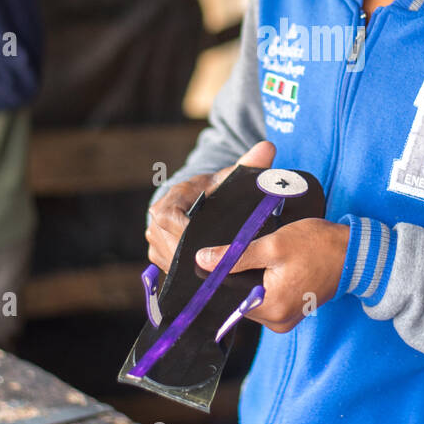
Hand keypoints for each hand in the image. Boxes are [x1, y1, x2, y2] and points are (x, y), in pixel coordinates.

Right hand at [145, 140, 275, 273]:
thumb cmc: (220, 189)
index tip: (206, 244)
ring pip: (169, 260)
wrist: (206, 201)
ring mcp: (155, 239)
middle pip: (169, 245)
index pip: (168, 218)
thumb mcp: (233, 177)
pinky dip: (188, 273)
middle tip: (217, 266)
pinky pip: (171, 268)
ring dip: (190, 268)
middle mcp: (156, 220)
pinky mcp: (159, 254)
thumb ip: (250, 164)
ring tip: (214, 273)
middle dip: (192, 256)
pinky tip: (208, 276)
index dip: (184, 233)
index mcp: (171, 198)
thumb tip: (267, 147)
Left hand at [195, 217, 349, 332]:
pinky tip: (274, 268)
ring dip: (253, 280)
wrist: (354, 253)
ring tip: (266, 260)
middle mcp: (277, 322)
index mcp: (270, 309)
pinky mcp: (292, 312)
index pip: (229, 299)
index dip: (222, 279)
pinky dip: (266, 284)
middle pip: (240, 300)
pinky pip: (268, 299)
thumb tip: (203, 260)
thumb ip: (236, 255)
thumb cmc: (318, 246)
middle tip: (250, 254)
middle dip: (240, 278)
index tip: (221, 261)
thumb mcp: (273, 245)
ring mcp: (286, 319)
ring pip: (254, 299)